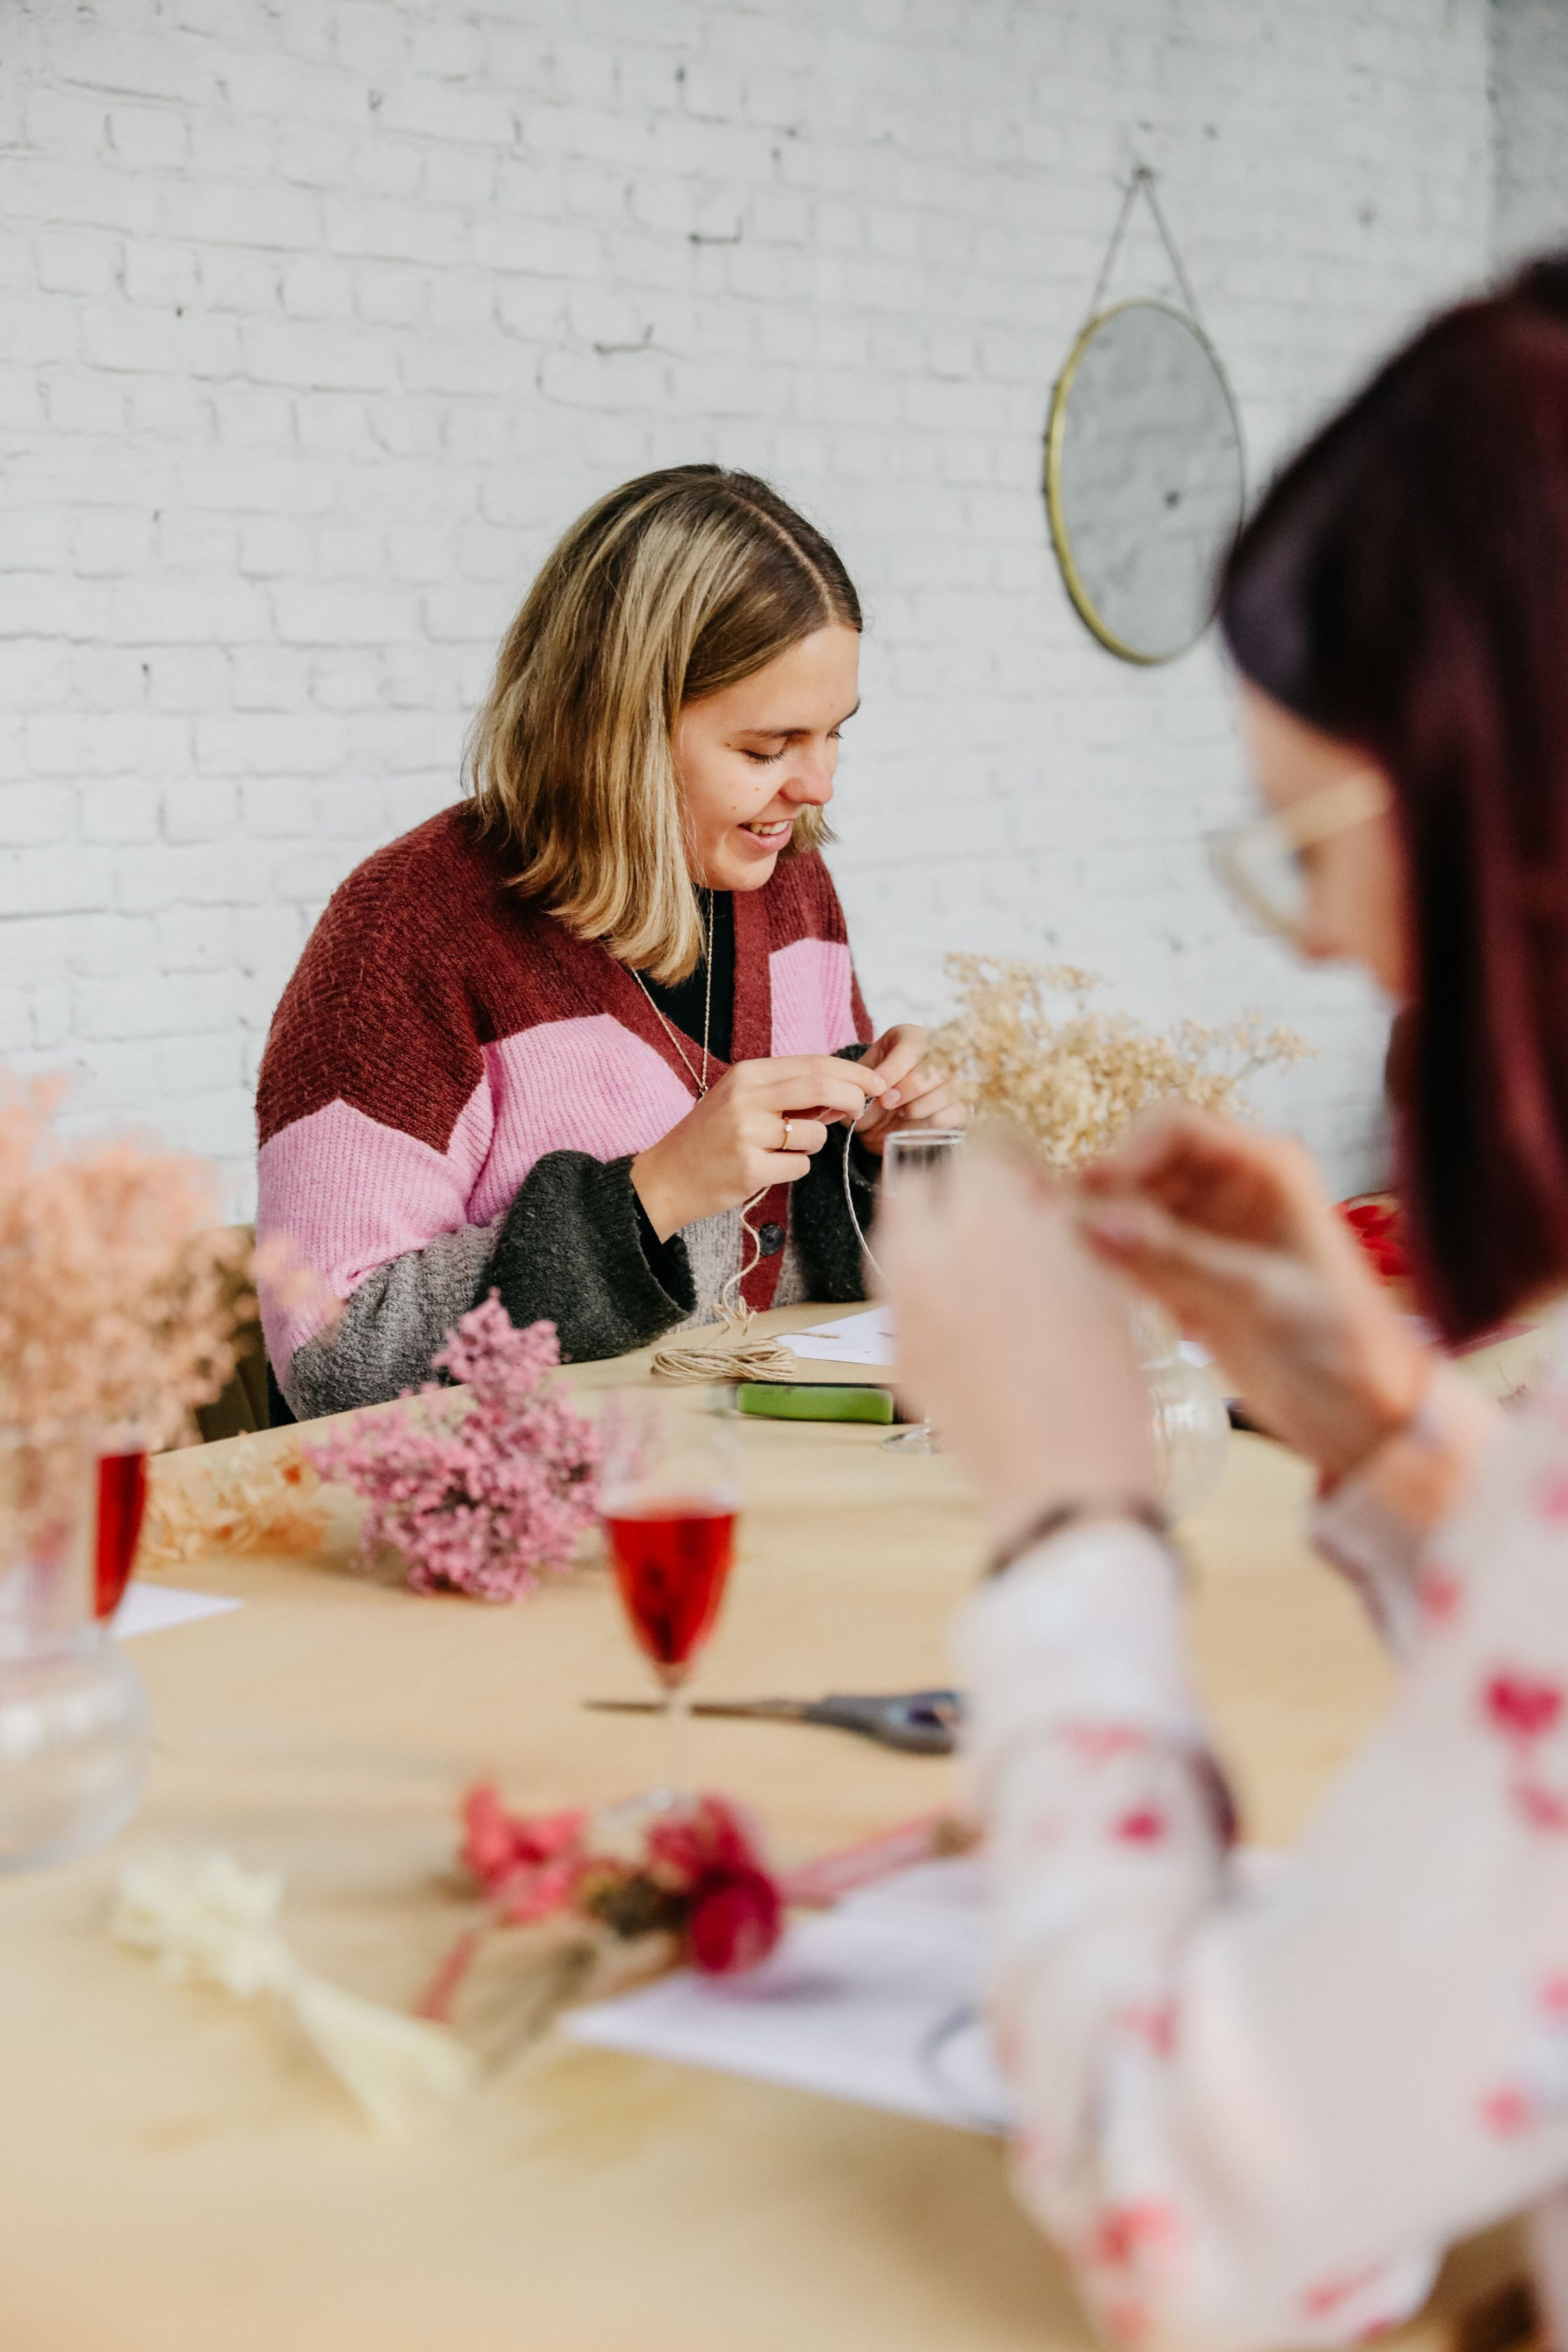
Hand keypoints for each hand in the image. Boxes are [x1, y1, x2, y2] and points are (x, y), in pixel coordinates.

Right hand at [631, 1054, 887, 1241]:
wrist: (668, 1177)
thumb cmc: (712, 1138)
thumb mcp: (743, 1100)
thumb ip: (789, 1093)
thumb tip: (846, 1092)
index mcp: (747, 1074)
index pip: (814, 1064)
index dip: (852, 1072)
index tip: (875, 1082)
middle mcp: (746, 1098)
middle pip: (822, 1087)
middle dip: (854, 1098)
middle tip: (861, 1111)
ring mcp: (747, 1134)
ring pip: (814, 1134)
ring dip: (812, 1145)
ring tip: (780, 1150)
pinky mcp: (750, 1168)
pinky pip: (800, 1167)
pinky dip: (793, 1169)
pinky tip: (766, 1169)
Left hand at [853, 1025, 969, 1154]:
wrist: (875, 1120)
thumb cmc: (868, 1094)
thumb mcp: (859, 1080)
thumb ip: (867, 1077)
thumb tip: (884, 1087)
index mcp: (911, 1037)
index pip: (912, 1046)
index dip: (894, 1069)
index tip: (877, 1089)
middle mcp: (939, 1052)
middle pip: (935, 1067)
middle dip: (908, 1090)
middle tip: (887, 1103)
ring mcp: (955, 1078)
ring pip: (949, 1091)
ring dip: (919, 1108)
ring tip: (901, 1112)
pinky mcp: (962, 1104)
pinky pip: (960, 1112)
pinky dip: (934, 1121)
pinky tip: (917, 1121)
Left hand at [877, 1137, 1155, 1546]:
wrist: (1064, 1480)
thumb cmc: (1103, 1379)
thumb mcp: (1101, 1277)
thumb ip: (1059, 1222)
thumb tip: (1035, 1200)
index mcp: (988, 1219)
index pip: (983, 1145)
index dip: (1016, 1159)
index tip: (1035, 1181)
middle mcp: (927, 1254)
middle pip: (918, 1185)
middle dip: (955, 1188)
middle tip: (1001, 1217)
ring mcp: (901, 1308)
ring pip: (895, 1240)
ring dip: (931, 1236)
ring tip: (983, 1267)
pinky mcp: (896, 1356)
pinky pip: (899, 1298)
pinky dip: (925, 1290)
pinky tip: (972, 1319)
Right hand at [1077, 1105, 1430, 1480]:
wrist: (1363, 1415)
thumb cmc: (1340, 1343)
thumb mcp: (1259, 1296)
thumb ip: (1175, 1259)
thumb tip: (1094, 1223)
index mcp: (1265, 1170)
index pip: (1177, 1129)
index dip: (1128, 1153)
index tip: (1092, 1194)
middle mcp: (1230, 1191)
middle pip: (1144, 1166)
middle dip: (1107, 1195)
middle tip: (1066, 1235)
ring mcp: (1207, 1235)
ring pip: (1130, 1210)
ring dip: (1102, 1234)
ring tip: (1078, 1266)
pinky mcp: (1190, 1277)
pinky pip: (1133, 1255)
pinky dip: (1114, 1268)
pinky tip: (1105, 1290)